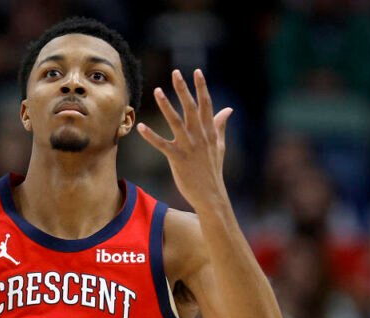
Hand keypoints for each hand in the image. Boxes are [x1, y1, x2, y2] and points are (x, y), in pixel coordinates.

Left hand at [137, 69, 232, 210]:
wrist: (210, 194)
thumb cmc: (213, 169)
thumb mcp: (220, 145)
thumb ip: (221, 125)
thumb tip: (228, 109)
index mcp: (210, 132)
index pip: (206, 105)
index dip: (201, 88)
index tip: (197, 72)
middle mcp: (200, 136)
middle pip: (191, 108)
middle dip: (183, 89)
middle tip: (176, 73)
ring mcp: (189, 147)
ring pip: (176, 122)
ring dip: (166, 106)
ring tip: (157, 91)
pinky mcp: (177, 158)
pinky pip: (162, 145)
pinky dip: (151, 136)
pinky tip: (141, 127)